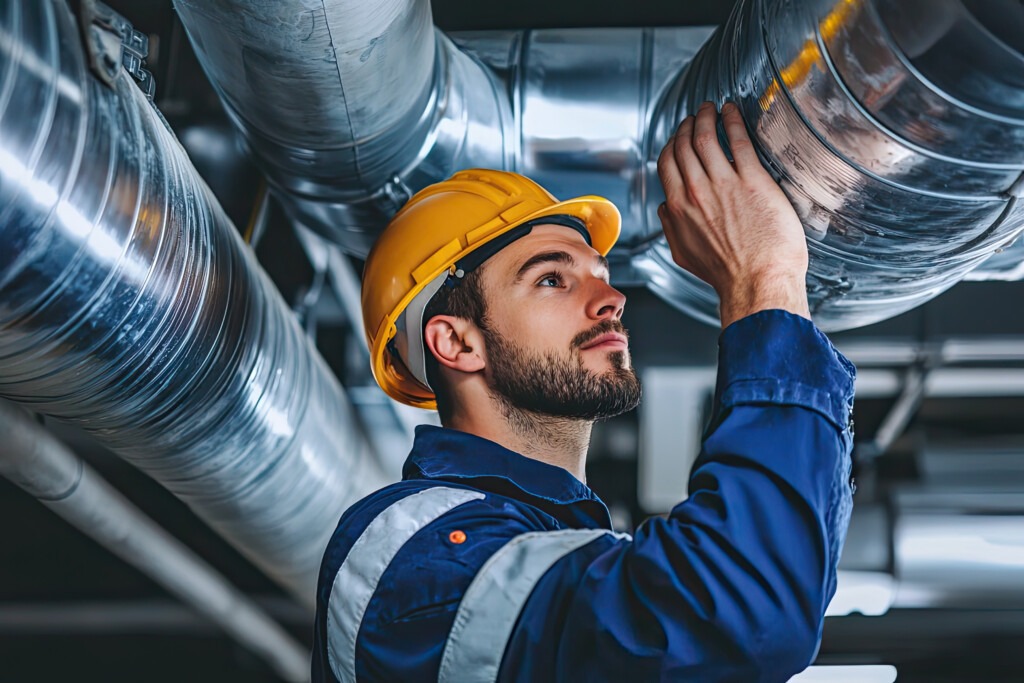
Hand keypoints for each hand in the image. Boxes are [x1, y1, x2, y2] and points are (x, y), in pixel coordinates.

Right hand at [656, 101, 809, 327]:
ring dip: (706, 117)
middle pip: (685, 145)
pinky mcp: (753, 181)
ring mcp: (724, 184)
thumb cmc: (727, 275)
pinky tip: (733, 112)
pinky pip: (738, 141)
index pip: (668, 163)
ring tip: (711, 108)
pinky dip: (731, 121)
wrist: (757, 283)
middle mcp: (697, 192)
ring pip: (706, 137)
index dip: (672, 144)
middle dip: (688, 125)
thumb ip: (671, 228)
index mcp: (679, 208)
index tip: (679, 136)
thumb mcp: (685, 255)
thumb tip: (664, 210)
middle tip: (696, 116)